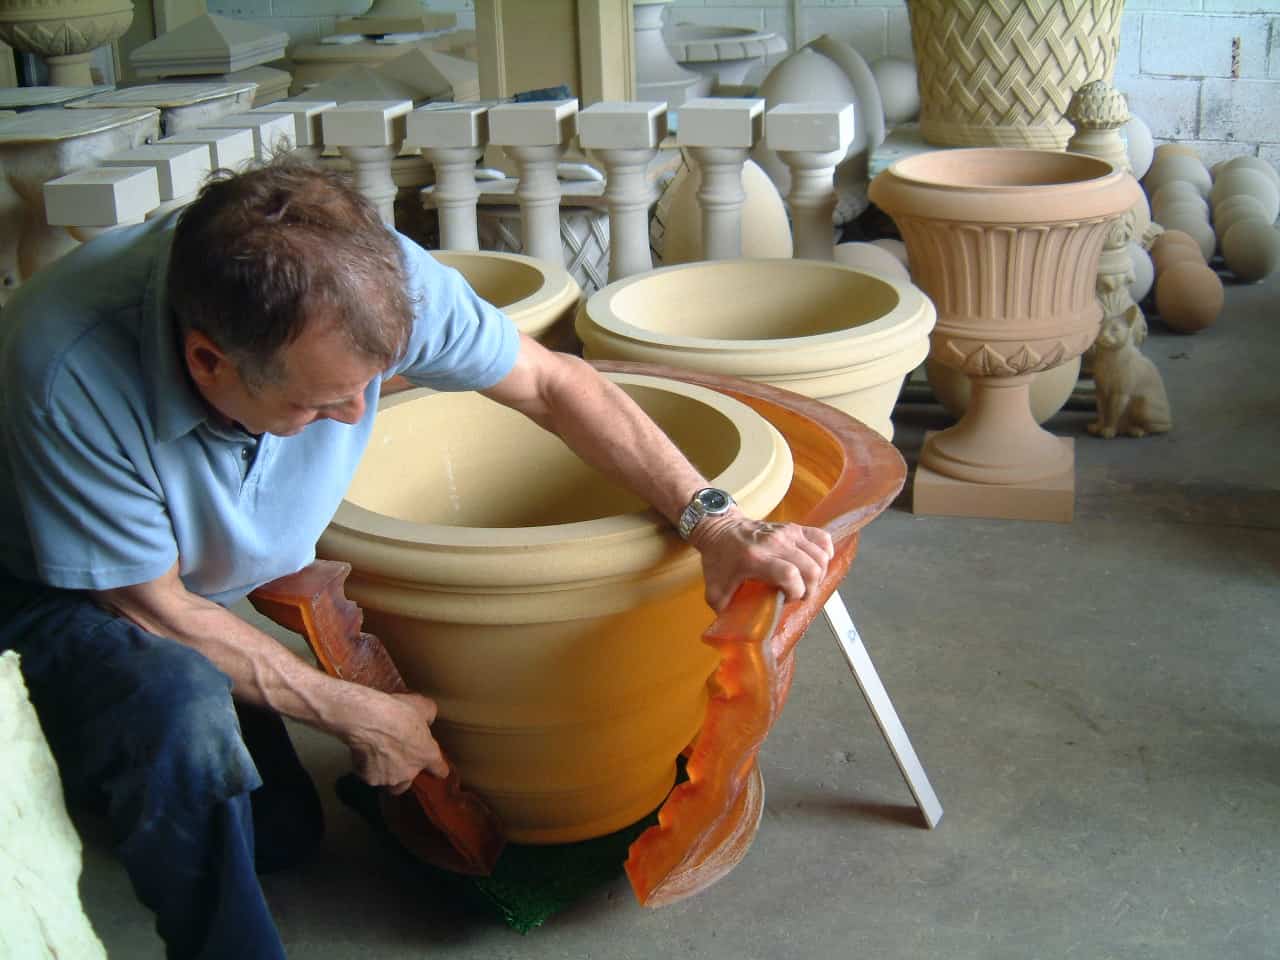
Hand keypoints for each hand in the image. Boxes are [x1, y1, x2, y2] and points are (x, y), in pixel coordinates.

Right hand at [343, 690, 447, 793]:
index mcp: (427, 755)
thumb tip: (427, 718)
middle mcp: (409, 772)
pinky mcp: (369, 778)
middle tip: (397, 761)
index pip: (440, 770)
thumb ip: (429, 716)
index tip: (437, 769)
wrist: (369, 721)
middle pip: (408, 783)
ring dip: (385, 774)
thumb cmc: (398, 712)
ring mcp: (389, 778)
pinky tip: (364, 753)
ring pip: (388, 782)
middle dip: (404, 775)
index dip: (438, 768)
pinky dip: (367, 768)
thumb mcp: (423, 706)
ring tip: (377, 758)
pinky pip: (369, 775)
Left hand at [690, 511, 834, 611]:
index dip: (796, 592)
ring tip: (806, 583)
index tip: (788, 599)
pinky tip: (816, 564)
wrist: (720, 528)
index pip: (790, 575)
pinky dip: (825, 553)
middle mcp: (774, 543)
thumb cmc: (719, 559)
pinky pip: (822, 538)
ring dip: (819, 574)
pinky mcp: (794, 527)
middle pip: (811, 567)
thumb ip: (726, 613)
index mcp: (755, 559)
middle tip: (799, 595)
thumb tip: (738, 633)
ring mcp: (786, 532)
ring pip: (820, 555)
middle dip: (810, 588)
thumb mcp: (715, 591)